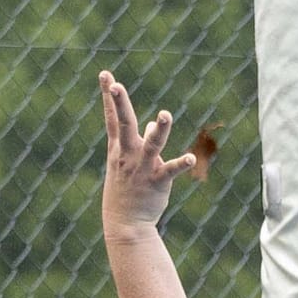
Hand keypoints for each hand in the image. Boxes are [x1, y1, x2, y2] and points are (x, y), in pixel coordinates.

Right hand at [101, 70, 197, 237]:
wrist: (125, 224)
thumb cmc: (127, 190)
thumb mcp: (129, 164)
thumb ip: (142, 140)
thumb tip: (156, 123)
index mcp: (119, 149)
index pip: (112, 118)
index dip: (108, 96)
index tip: (105, 74)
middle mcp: (128, 155)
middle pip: (124, 124)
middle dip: (119, 104)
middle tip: (115, 85)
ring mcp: (142, 168)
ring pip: (152, 145)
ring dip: (160, 130)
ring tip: (165, 115)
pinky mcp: (157, 181)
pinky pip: (170, 170)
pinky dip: (180, 164)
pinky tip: (192, 158)